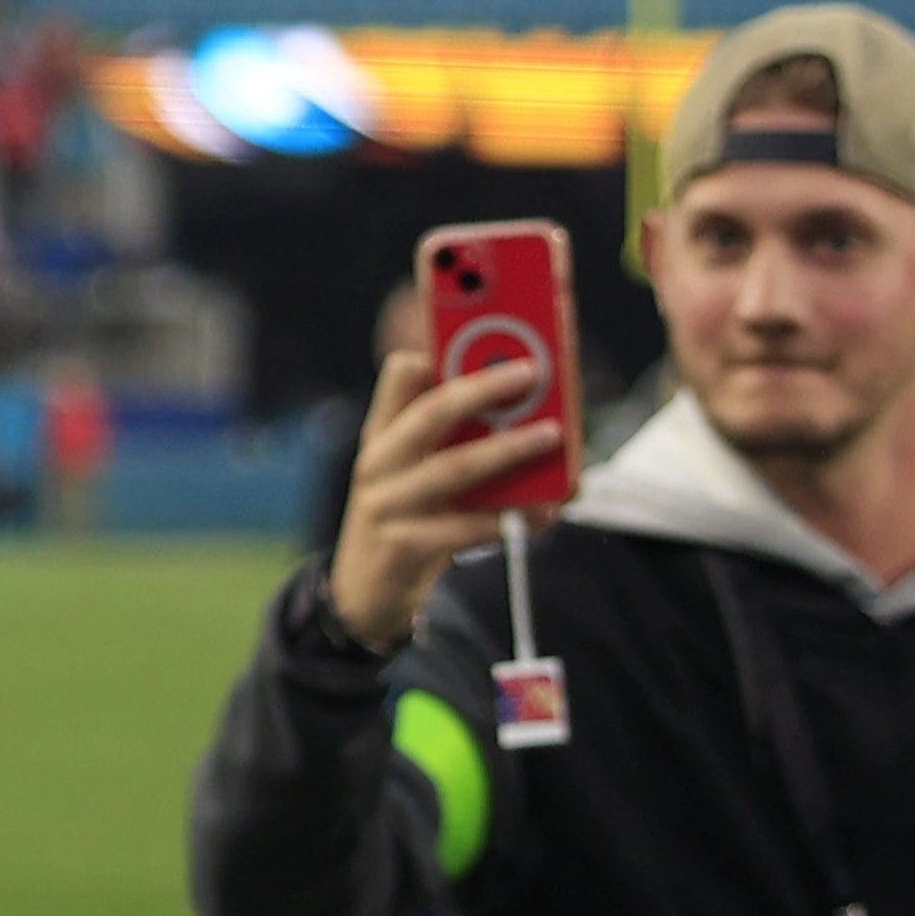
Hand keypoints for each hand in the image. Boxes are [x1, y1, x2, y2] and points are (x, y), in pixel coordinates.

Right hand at [324, 339, 560, 652]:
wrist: (363, 593)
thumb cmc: (408, 518)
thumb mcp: (413, 471)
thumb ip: (452, 436)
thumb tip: (536, 407)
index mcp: (384, 434)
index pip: (402, 377)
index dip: (439, 347)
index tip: (483, 322)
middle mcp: (378, 464)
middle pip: (428, 415)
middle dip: (480, 389)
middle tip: (528, 372)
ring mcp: (386, 506)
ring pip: (451, 470)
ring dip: (505, 451)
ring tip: (551, 436)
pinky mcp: (403, 548)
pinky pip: (465, 529)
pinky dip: (511, 519)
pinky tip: (546, 512)